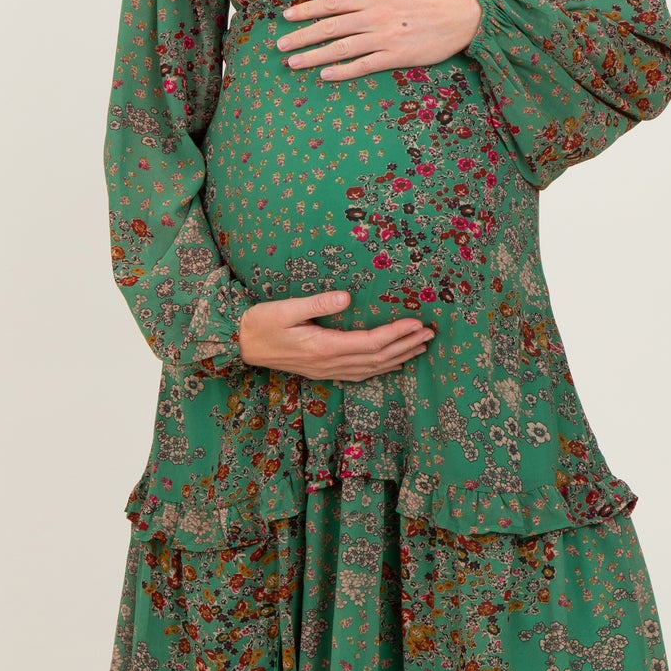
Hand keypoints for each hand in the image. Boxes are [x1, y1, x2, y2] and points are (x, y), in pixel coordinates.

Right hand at [238, 288, 434, 378]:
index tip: (416, 322)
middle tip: (430, 334)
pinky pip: (359, 374)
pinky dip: (380, 369)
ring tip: (420, 347)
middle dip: (406, 346)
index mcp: (323, 347)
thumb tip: (347, 296)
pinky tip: (392, 364)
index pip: (370, 342)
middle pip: (378, 358)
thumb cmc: (260, 323)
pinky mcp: (323, 371)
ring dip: (398, 358)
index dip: (396, 333)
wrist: (240, 345)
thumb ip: (317, 304)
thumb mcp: (285, 308)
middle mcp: (329, 364)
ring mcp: (327, 371)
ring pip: (371, 369)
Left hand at [276, 0, 482, 80]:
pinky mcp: (398, 57)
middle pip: (331, 28)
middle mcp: (376, 18)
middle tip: (280, 47)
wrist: (469, 14)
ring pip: (342, 49)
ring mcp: (386, 39)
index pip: (333, 3)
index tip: (287, 16)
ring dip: (315, 56)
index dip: (308, 10)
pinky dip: (344, 71)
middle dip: (302, 36)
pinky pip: (365, 66)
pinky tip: (325, 75)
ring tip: (294, 64)